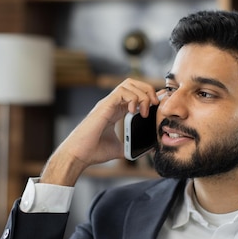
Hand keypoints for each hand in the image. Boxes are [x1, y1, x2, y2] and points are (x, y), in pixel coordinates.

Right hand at [40, 78, 162, 185]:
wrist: (79, 155)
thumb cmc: (94, 151)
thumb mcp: (120, 149)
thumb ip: (132, 146)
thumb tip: (148, 149)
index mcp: (116, 111)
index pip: (134, 93)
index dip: (148, 94)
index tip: (158, 105)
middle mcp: (112, 104)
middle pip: (133, 83)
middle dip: (148, 90)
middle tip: (154, 105)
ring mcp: (107, 103)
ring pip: (128, 84)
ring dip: (142, 94)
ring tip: (143, 111)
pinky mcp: (104, 106)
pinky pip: (121, 92)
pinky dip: (132, 98)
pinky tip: (133, 111)